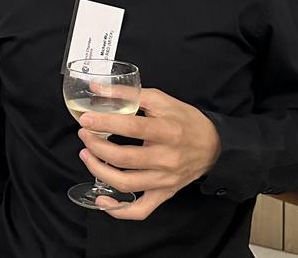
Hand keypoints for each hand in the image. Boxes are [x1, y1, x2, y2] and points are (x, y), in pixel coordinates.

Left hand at [77, 88, 221, 220]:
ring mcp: (165, 180)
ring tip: (86, 155)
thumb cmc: (185, 121)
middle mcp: (167, 158)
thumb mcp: (161, 100)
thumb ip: (128, 94)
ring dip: (99, 171)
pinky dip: (118, 210)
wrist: (213, 145)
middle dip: (96, 146)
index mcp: (168, 131)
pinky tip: (102, 199)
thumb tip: (97, 88)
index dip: (105, 123)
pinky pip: (140, 210)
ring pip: (126, 183)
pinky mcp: (164, 194)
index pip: (132, 127)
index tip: (85, 119)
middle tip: (84, 134)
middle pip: (124, 158)